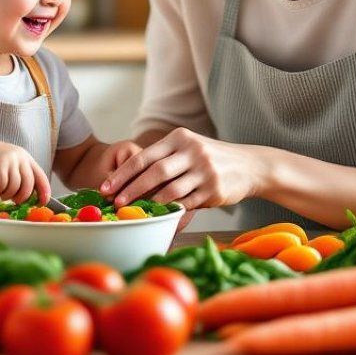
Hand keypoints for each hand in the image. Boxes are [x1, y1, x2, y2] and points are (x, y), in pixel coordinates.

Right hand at [0, 137, 50, 204]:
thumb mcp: (11, 162)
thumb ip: (21, 175)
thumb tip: (30, 198)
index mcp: (26, 158)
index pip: (41, 177)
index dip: (44, 192)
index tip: (41, 203)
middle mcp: (20, 158)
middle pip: (28, 185)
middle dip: (22, 197)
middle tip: (14, 201)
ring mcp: (9, 161)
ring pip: (14, 188)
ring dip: (6, 195)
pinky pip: (2, 186)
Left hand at [99, 127, 264, 210]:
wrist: (250, 166)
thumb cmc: (211, 159)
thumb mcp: (189, 148)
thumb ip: (163, 159)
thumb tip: (127, 181)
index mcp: (179, 138)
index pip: (144, 156)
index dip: (123, 174)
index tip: (105, 187)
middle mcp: (191, 151)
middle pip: (154, 172)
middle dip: (131, 189)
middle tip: (115, 203)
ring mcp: (204, 170)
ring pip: (170, 190)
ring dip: (150, 203)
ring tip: (136, 212)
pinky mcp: (214, 189)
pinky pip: (187, 203)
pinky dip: (171, 211)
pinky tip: (160, 216)